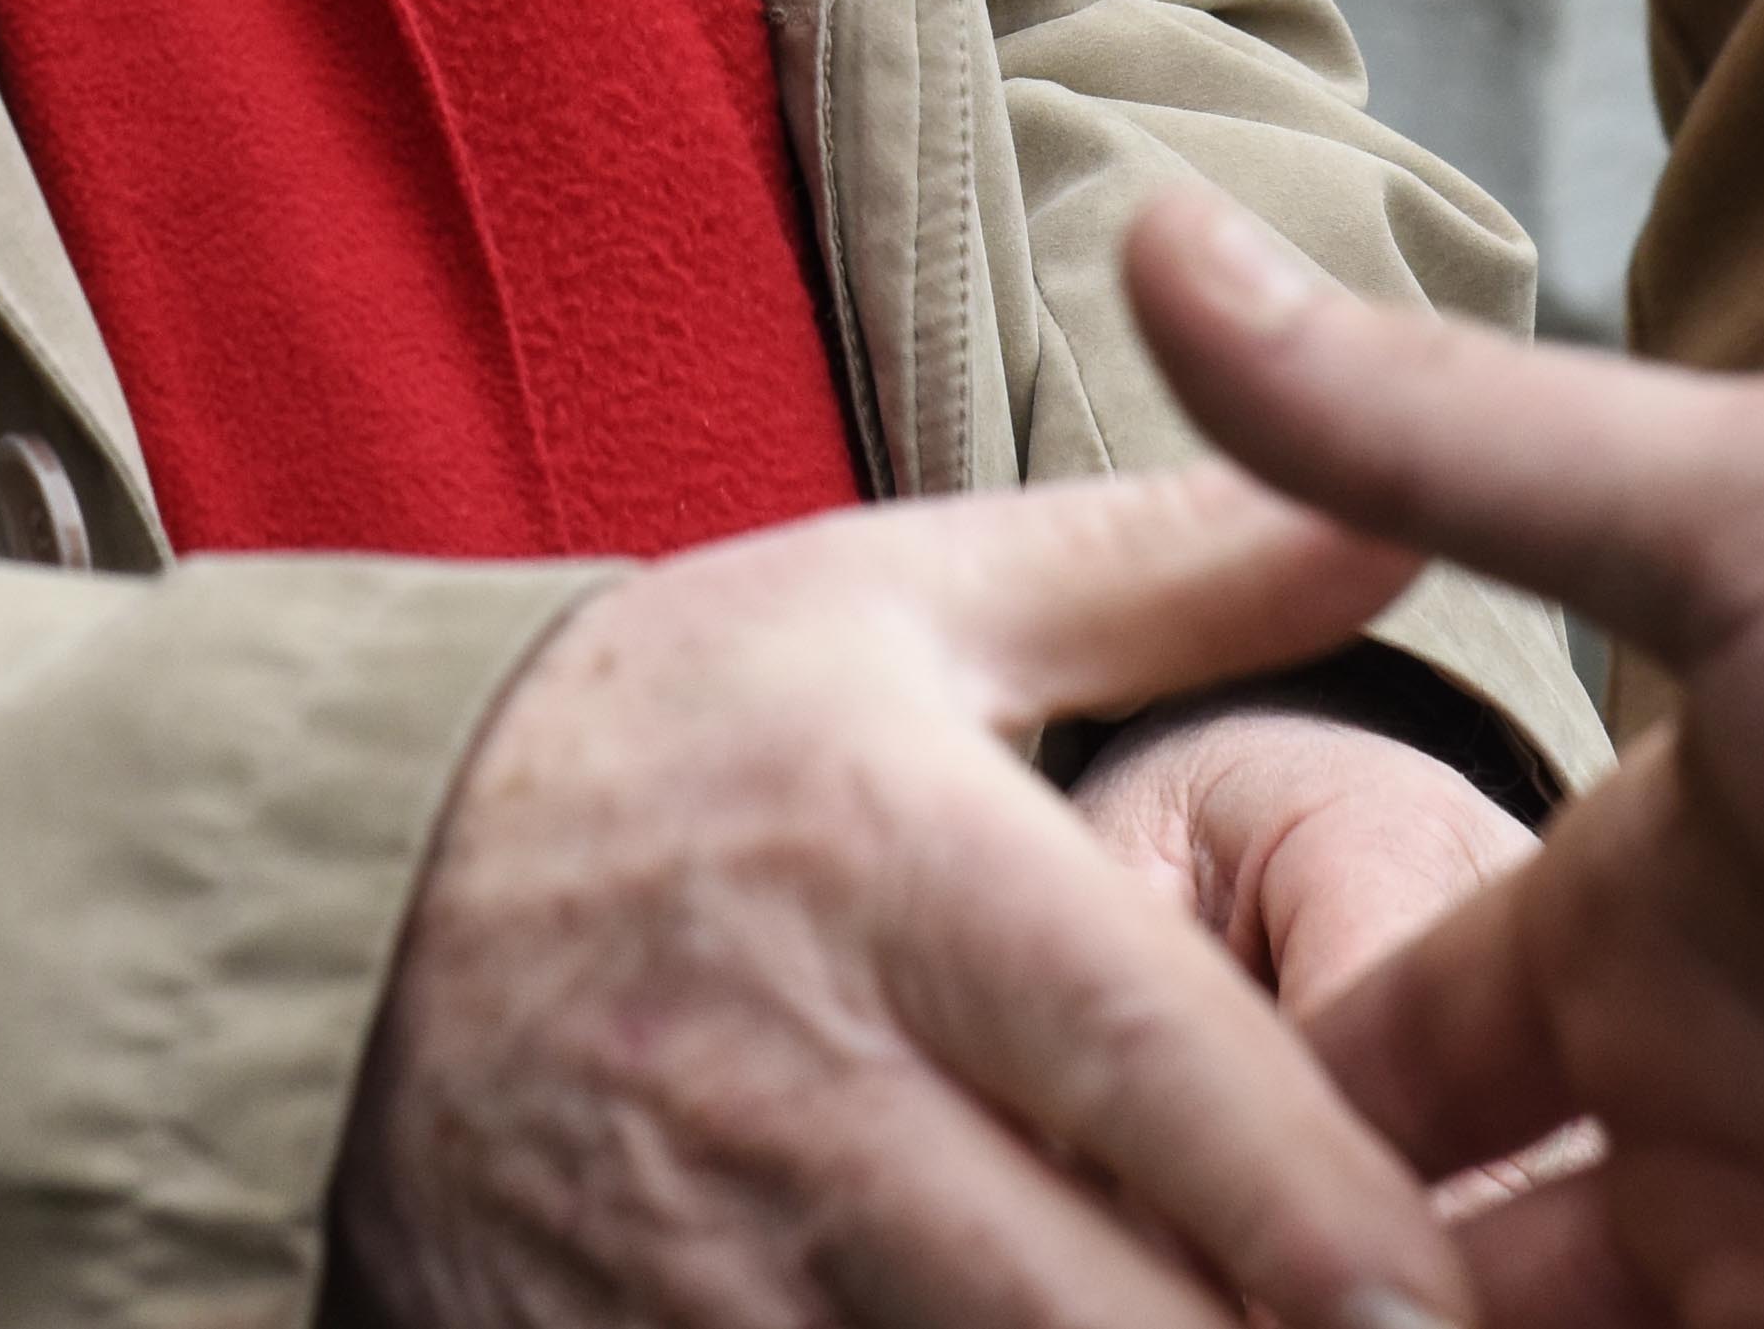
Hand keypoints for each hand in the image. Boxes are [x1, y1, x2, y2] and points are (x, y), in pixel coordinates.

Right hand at [334, 473, 1492, 1328]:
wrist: (321, 896)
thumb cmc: (660, 740)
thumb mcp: (897, 603)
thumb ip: (1176, 567)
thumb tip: (1403, 513)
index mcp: (897, 864)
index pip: (1145, 1062)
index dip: (1314, 1210)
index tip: (1441, 1304)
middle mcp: (806, 1080)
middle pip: (1084, 1306)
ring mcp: (701, 1263)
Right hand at [1125, 184, 1763, 1328]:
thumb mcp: (1748, 522)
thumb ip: (1444, 437)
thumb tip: (1159, 248)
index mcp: (1640, 934)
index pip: (1363, 1048)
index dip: (1221, 1103)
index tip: (1073, 1155)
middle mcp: (1710, 1134)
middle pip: (1422, 1257)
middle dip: (1288, 1280)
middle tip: (1146, 1307)